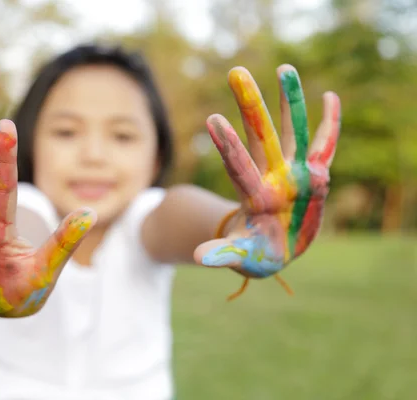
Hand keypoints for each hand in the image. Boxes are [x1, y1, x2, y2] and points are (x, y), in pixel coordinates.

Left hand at [194, 65, 340, 299]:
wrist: (274, 247)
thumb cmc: (255, 253)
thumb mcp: (241, 256)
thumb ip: (224, 254)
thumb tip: (199, 257)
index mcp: (254, 197)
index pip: (239, 167)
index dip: (228, 146)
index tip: (212, 119)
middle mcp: (272, 177)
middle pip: (260, 136)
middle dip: (251, 106)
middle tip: (237, 72)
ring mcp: (293, 173)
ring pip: (292, 132)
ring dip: (291, 102)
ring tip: (284, 67)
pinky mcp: (313, 176)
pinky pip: (323, 146)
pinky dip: (329, 124)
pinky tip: (329, 96)